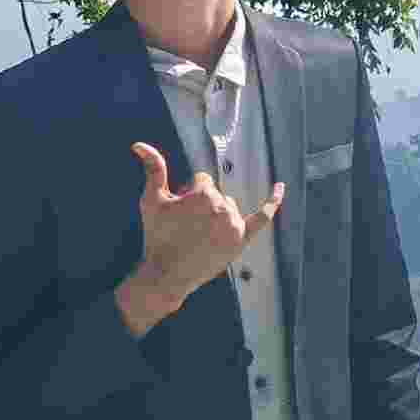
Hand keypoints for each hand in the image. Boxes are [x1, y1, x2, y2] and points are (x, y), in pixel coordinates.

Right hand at [130, 142, 283, 308]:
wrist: (167, 275)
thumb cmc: (157, 236)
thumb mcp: (152, 200)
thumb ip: (153, 168)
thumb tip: (138, 144)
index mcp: (204, 194)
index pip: (201, 180)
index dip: (186, 194)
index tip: (178, 214)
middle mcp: (224, 206)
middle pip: (215, 193)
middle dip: (199, 205)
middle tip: (184, 227)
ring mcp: (235, 225)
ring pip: (228, 206)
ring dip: (216, 213)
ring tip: (198, 234)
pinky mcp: (242, 240)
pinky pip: (262, 217)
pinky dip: (273, 202)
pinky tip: (281, 186)